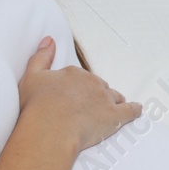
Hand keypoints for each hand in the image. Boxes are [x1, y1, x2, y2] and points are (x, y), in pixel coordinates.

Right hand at [16, 37, 140, 152]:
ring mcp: (105, 99)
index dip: (77, 89)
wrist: (49, 129)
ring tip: (108, 111)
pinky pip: (131, 110)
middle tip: (86, 109)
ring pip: (114, 97)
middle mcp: (92, 82)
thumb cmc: (37, 107)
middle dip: (94, 95)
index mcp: (74, 73)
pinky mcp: (115, 117)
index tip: (72, 98)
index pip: (81, 78)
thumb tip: (49, 40)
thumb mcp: (31, 76)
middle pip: (98, 87)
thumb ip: (41, 57)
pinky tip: (137, 110)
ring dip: (112, 102)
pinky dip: (135, 110)